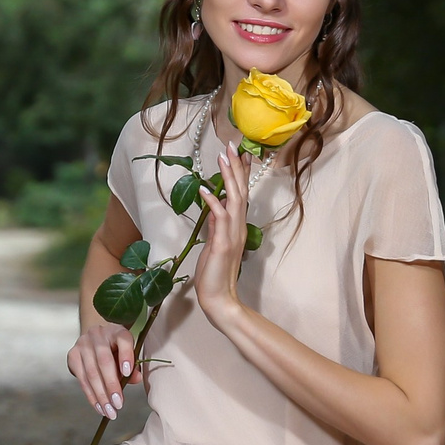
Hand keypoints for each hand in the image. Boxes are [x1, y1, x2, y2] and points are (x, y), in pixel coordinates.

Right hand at [68, 321, 138, 419]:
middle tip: (118, 404)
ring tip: (109, 411)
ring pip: (91, 373)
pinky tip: (99, 406)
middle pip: (104, 361)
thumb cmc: (116, 349)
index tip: (128, 372)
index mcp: (116, 331)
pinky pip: (82, 379)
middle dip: (111, 385)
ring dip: (100, 395)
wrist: (96, 338)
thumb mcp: (128, 353)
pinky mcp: (73, 355)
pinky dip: (91, 395)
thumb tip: (136, 379)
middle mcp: (98, 334)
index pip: (123, 340)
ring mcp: (82, 344)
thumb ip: (133, 366)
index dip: (126, 356)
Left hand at [193, 142, 251, 327]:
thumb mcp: (214, 245)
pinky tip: (203, 188)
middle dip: (236, 167)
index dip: (241, 174)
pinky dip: (211, 201)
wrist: (218, 299)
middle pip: (240, 191)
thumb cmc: (214, 275)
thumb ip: (215, 226)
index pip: (241, 194)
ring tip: (222, 156)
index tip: (240, 154)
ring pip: (233, 199)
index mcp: (237, 227)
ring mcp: (231, 235)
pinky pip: (218, 217)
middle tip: (231, 145)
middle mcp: (238, 227)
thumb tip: (213, 208)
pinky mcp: (222, 243)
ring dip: (228, 176)